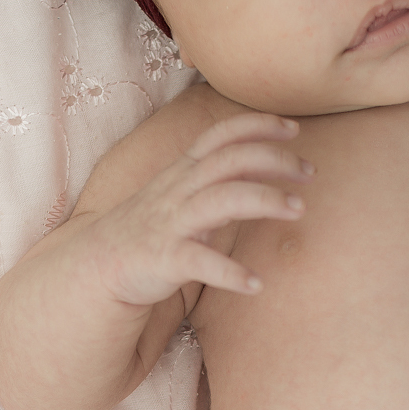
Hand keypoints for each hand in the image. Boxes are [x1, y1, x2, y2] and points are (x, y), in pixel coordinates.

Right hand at [85, 113, 311, 305]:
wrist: (97, 267)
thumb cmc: (152, 227)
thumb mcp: (184, 193)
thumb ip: (221, 178)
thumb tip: (270, 163)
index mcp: (184, 172)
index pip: (221, 136)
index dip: (257, 125)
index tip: (295, 128)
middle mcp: (179, 190)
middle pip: (229, 160)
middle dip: (273, 158)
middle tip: (310, 171)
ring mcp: (170, 223)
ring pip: (221, 199)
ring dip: (264, 199)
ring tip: (299, 209)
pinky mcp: (163, 259)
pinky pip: (199, 262)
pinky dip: (229, 272)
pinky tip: (256, 284)